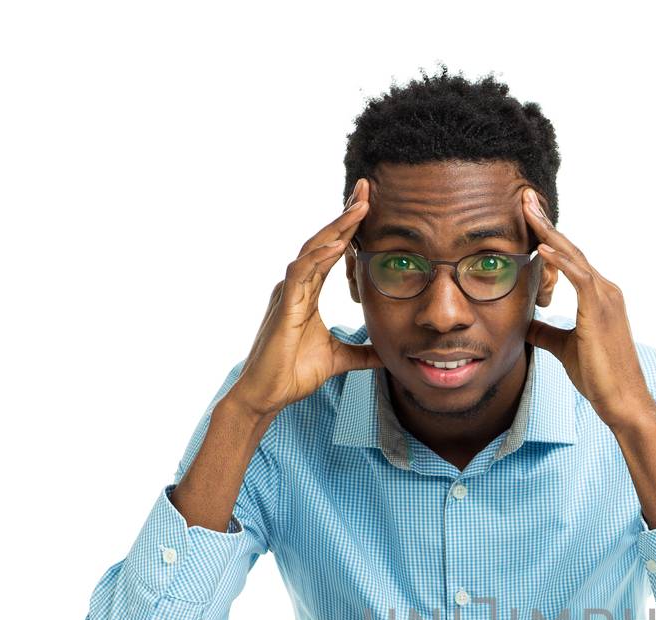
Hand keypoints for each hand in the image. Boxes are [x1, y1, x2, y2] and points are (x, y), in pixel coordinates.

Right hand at [226, 178, 382, 420]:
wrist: (268, 394)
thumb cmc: (293, 374)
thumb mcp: (340, 360)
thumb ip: (362, 352)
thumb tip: (387, 354)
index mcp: (306, 292)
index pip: (332, 252)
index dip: (349, 229)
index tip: (369, 207)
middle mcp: (295, 285)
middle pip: (323, 240)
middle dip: (345, 214)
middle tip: (367, 188)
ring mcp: (288, 292)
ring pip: (314, 249)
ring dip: (337, 227)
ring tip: (360, 206)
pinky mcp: (284, 305)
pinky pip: (302, 272)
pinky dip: (321, 257)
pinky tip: (339, 243)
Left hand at [521, 188, 655, 429]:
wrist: (623, 400)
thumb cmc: (599, 377)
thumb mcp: (564, 348)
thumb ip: (546, 332)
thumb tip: (525, 324)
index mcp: (598, 296)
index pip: (570, 258)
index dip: (548, 236)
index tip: (528, 216)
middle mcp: (605, 290)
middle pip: (571, 248)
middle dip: (546, 222)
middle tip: (524, 197)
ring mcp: (605, 298)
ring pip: (574, 256)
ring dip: (549, 232)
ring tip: (527, 210)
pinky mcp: (600, 311)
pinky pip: (579, 278)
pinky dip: (560, 261)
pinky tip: (541, 247)